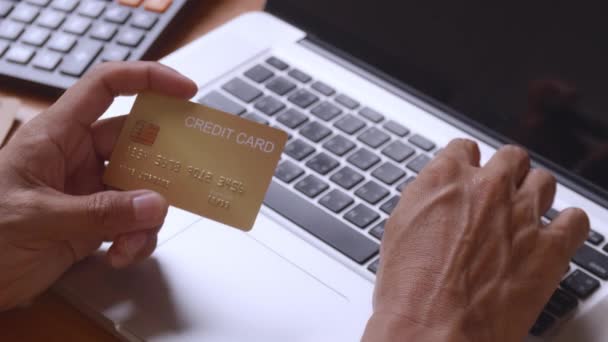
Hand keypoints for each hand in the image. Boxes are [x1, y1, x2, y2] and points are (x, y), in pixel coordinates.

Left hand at [0, 62, 197, 310]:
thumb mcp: (35, 217)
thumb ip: (99, 212)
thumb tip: (155, 205)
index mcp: (57, 135)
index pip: (106, 87)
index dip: (147, 79)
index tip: (185, 91)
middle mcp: (79, 158)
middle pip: (137, 143)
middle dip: (162, 164)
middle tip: (186, 178)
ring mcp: (89, 192)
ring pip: (141, 190)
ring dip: (147, 217)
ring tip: (130, 242)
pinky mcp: (95, 223)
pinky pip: (133, 223)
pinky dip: (136, 240)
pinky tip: (118, 256)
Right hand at [362, 139, 588, 340]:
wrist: (433, 329)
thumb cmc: (409, 289)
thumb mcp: (399, 230)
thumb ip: (426, 203)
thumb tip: (436, 200)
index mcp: (444, 179)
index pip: (464, 148)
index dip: (468, 164)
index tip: (470, 175)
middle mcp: (486, 188)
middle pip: (511, 157)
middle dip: (506, 173)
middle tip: (500, 194)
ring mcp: (521, 214)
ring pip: (544, 181)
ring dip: (534, 195)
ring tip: (526, 216)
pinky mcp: (550, 247)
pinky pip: (576, 220)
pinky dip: (567, 226)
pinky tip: (554, 237)